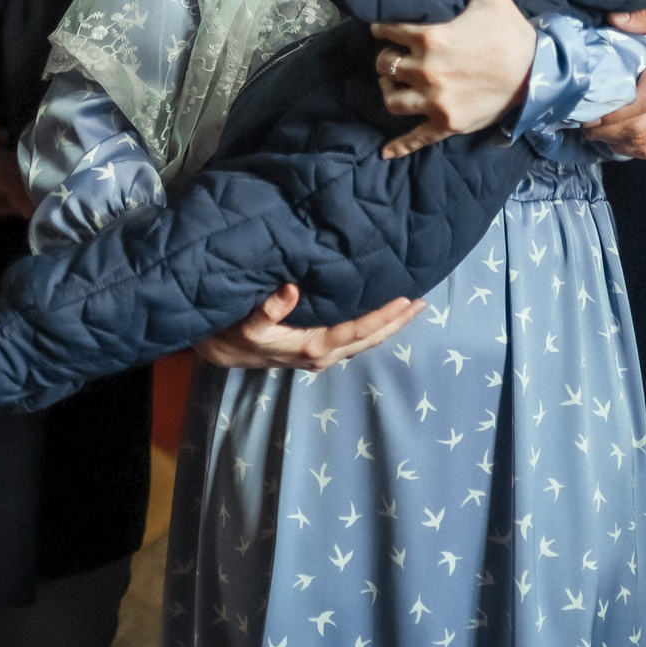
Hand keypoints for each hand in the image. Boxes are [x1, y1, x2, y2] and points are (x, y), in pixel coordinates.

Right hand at [192, 283, 423, 371]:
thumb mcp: (248, 322)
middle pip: (371, 339)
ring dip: (389, 325)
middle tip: (423, 302)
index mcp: (313, 345)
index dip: (384, 315)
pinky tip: (382, 317)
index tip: (406, 300)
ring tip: (411, 308)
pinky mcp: (317, 352)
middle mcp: (323, 355)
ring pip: (365, 342)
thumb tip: (292, 290)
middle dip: (397, 321)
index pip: (358, 330)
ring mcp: (322, 356)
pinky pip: (354, 340)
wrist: (222, 351)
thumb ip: (269, 308)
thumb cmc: (236, 333)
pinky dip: (373, 328)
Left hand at [372, 0, 536, 157]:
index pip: (387, 32)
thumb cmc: (512, 31)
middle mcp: (427, 71)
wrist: (540, 74)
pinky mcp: (447, 124)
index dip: (384, 29)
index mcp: (431, 38)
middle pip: (385, 66)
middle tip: (395, 56)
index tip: (386, 29)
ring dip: (390, 91)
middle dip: (387, 60)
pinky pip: (415, 139)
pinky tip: (385, 152)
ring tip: (395, 84)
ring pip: (392, 99)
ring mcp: (435, 101)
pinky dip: (399, 146)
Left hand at [586, 0, 645, 159]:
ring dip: (616, 143)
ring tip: (598, 135)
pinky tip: (623, 145)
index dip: (605, 115)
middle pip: (632, 129)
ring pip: (643, 143)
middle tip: (584, 124)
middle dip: (604, 132)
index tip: (584, 109)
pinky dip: (637, 151)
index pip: (630, 106)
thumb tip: (614, 18)